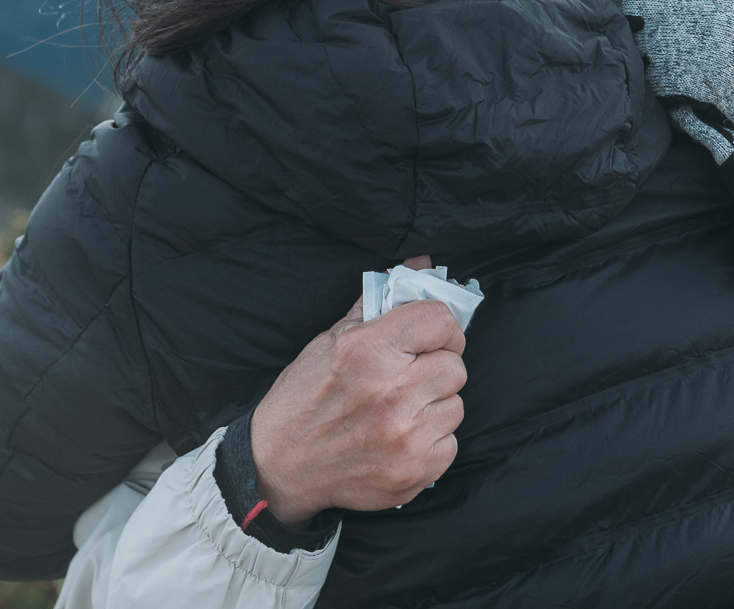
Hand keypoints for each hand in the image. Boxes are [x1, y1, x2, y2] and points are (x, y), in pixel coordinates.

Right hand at [249, 260, 466, 526]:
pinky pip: (450, 444)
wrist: (278, 466)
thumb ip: (380, 300)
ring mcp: (405, 436)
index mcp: (369, 350)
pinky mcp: (414, 472)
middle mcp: (391, 392)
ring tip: (399, 410)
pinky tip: (399, 438)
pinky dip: (431, 441)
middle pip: (455, 366)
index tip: (430, 339)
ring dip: (434, 406)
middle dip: (435, 368)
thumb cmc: (304, 397)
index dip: (441, 328)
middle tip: (408, 378)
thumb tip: (422, 262)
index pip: (442, 320)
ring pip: (455, 405)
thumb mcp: (332, 339)